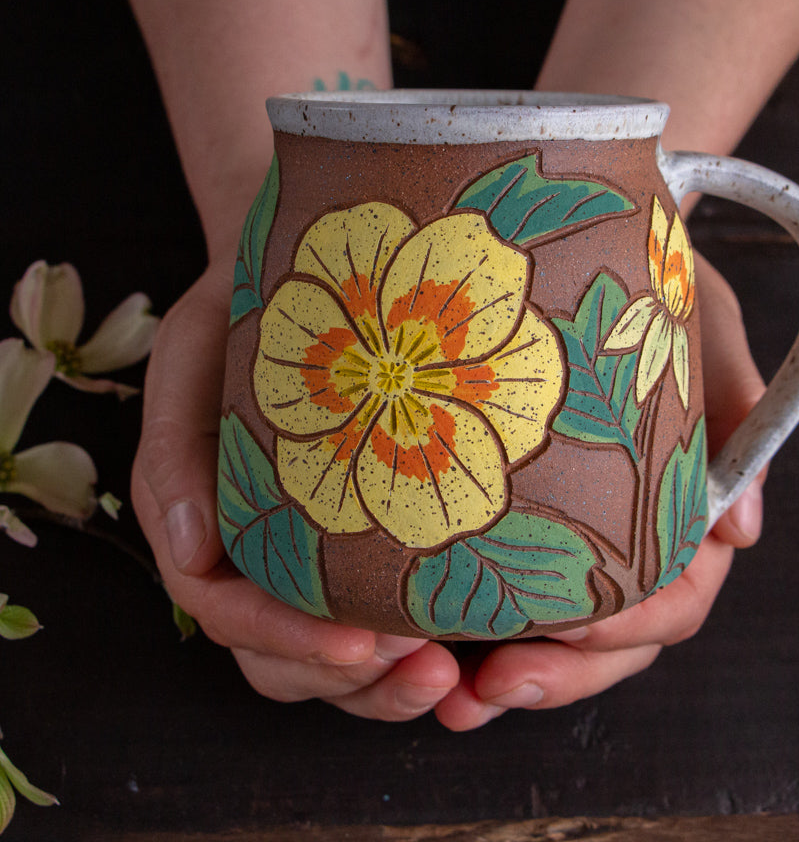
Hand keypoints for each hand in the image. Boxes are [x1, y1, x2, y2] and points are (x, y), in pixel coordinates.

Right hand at [131, 263, 460, 718]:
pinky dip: (414, 646)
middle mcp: (250, 552)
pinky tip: (464, 643)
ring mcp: (306, 554)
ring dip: (386, 684)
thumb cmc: (241, 309)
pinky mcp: (360, 544)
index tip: (358, 646)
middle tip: (423, 667)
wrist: (308, 275)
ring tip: (449, 672)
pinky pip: (378, 617)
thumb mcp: (189, 354)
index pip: (225, 610)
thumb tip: (191, 552)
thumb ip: (173, 452)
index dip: (285, 639)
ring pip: (331, 659)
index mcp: (199, 518)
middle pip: (280, 659)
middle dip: (348, 681)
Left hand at [433, 252, 766, 730]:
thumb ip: (733, 404)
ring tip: (450, 695)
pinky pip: (488, 605)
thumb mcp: (697, 321)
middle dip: (560, 673)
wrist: (571, 245)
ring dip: (503, 677)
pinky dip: (460, 641)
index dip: (636, 620)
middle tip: (496, 685)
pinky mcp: (504, 533)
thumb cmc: (645, 278)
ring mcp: (564, 544)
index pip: (676, 595)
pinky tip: (416, 657)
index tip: (584, 622)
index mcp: (683, 509)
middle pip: (609, 642)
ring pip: (548, 642)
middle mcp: (623, 540)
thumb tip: (745, 533)